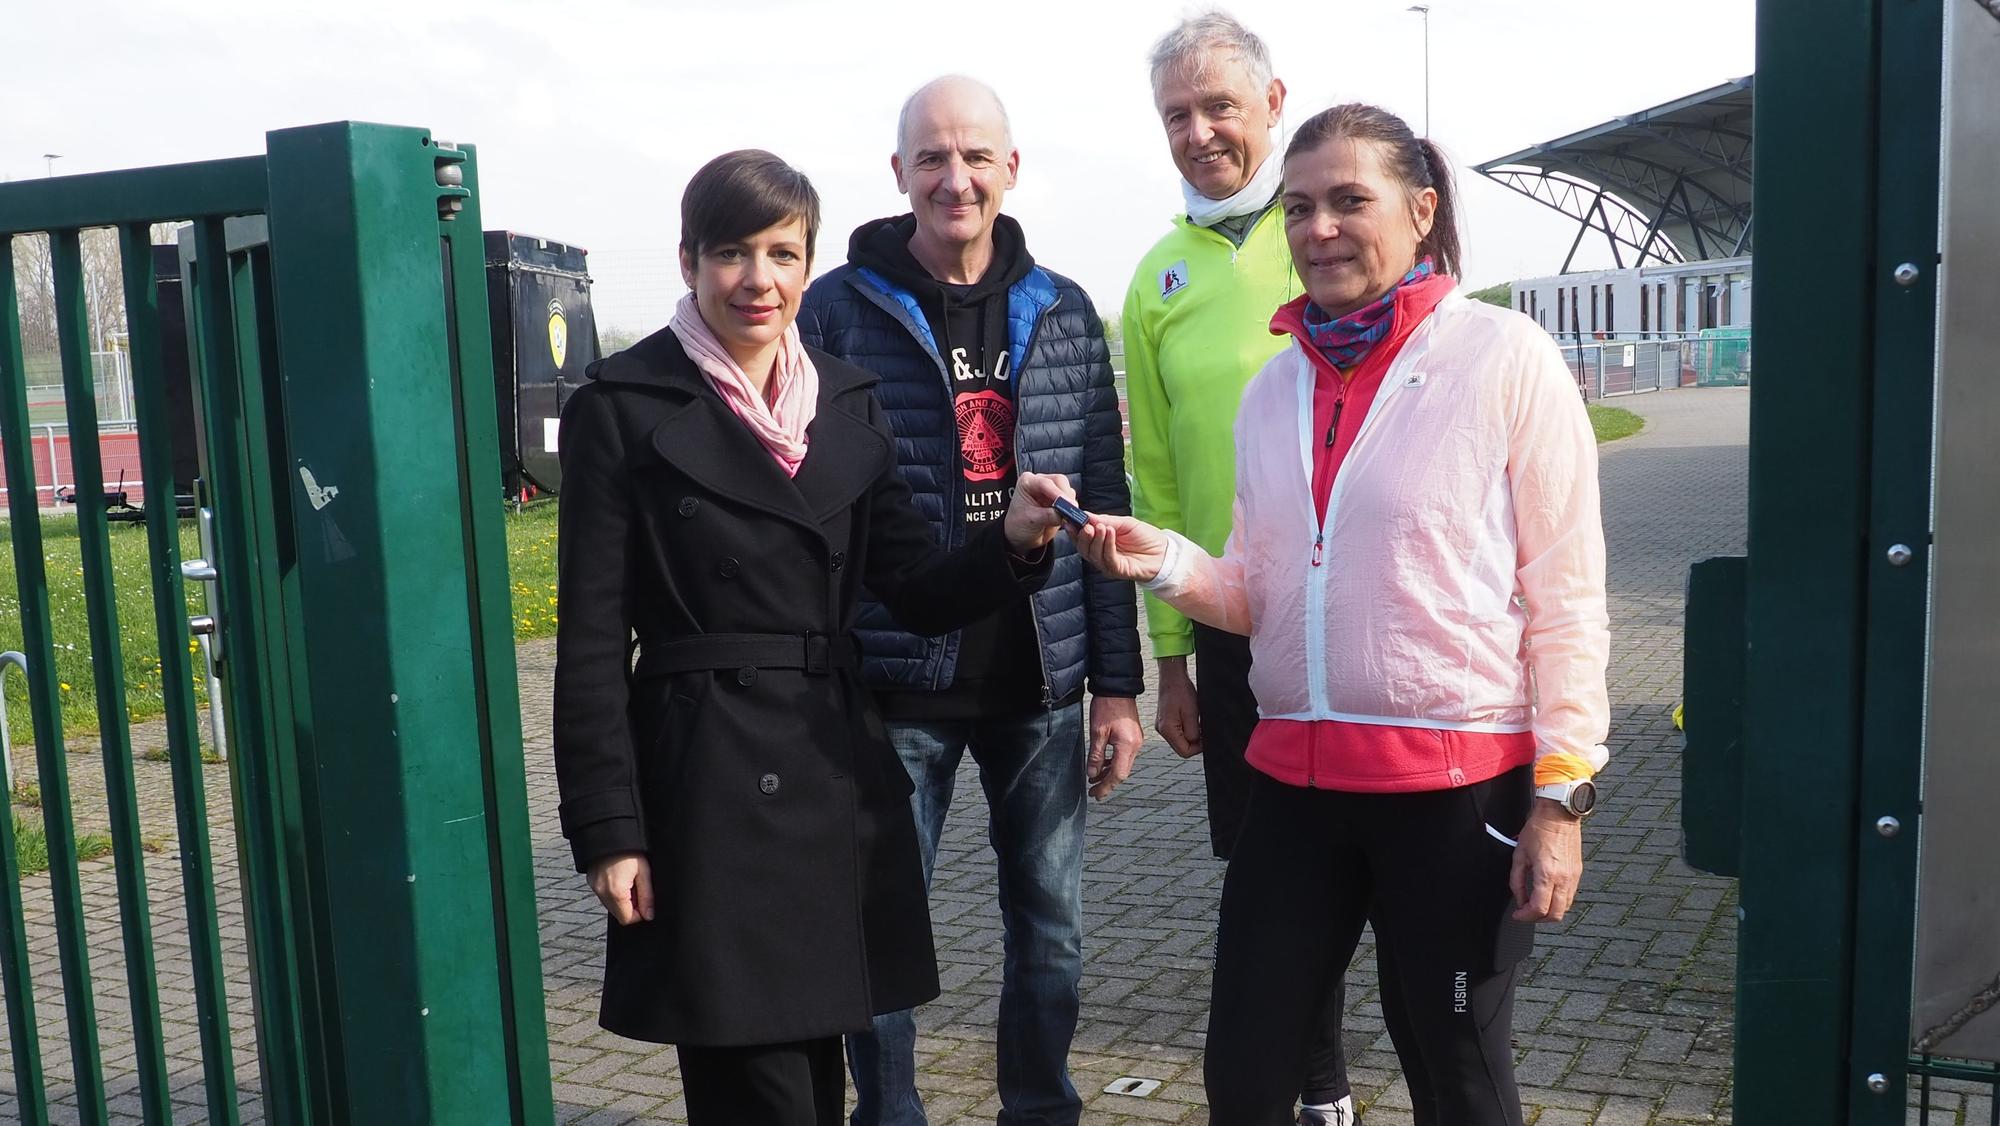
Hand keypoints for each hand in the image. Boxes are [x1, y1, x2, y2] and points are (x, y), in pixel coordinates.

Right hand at [587, 852, 654, 924]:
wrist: (610, 833)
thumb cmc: (629, 850)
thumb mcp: (643, 872)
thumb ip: (646, 896)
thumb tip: (648, 915)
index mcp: (616, 893)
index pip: (627, 919)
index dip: (638, 914)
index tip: (644, 902)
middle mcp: (602, 893)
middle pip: (618, 913)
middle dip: (630, 906)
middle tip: (637, 887)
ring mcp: (594, 887)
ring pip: (610, 905)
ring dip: (621, 899)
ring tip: (628, 880)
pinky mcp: (591, 881)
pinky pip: (603, 895)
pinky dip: (612, 892)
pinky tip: (619, 876)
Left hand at [1004, 472, 1073, 554]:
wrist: (1021, 538)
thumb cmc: (1018, 526)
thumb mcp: (1031, 521)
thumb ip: (1049, 515)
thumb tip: (1065, 513)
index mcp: (1028, 482)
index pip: (1046, 483)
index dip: (1058, 493)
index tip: (1067, 505)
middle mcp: (1041, 482)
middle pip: (1061, 482)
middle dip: (1066, 497)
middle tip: (1070, 511)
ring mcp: (1051, 490)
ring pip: (1068, 491)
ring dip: (1070, 504)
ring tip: (1066, 517)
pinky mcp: (1060, 500)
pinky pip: (1071, 501)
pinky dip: (1072, 509)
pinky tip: (1067, 518)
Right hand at [1073, 514, 1168, 582]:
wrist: (1164, 552)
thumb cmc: (1146, 537)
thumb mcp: (1125, 523)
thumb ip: (1106, 520)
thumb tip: (1086, 515)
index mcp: (1101, 542)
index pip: (1082, 538)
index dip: (1075, 530)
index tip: (1070, 520)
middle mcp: (1101, 555)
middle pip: (1084, 548)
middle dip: (1083, 536)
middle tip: (1086, 525)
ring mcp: (1108, 564)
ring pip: (1093, 554)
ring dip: (1096, 539)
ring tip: (1101, 527)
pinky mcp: (1117, 571)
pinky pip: (1108, 558)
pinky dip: (1107, 545)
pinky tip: (1110, 533)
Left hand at [1086, 695, 1144, 799]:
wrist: (1118, 688)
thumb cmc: (1107, 706)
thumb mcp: (1097, 732)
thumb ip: (1096, 755)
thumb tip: (1093, 774)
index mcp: (1127, 745)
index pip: (1118, 775)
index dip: (1106, 787)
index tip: (1095, 794)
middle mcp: (1135, 746)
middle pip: (1123, 773)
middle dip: (1108, 784)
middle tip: (1094, 792)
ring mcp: (1136, 741)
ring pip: (1124, 765)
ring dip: (1110, 774)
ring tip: (1095, 779)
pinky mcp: (1134, 737)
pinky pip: (1125, 756)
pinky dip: (1114, 763)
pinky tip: (1104, 765)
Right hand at [1154, 656, 1202, 757]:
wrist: (1172, 677)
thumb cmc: (1181, 691)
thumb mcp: (1192, 713)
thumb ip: (1194, 732)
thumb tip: (1199, 743)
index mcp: (1167, 730)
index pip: (1185, 752)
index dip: (1198, 748)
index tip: (1206, 739)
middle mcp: (1162, 730)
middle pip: (1181, 747)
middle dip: (1195, 742)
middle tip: (1203, 730)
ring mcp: (1162, 726)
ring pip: (1180, 740)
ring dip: (1191, 735)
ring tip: (1197, 722)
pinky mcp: (1165, 721)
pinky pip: (1177, 732)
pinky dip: (1186, 729)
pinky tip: (1191, 719)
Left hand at [1510, 802, 1583, 921]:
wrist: (1558, 815)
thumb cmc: (1538, 830)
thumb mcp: (1519, 855)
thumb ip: (1517, 881)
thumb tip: (1519, 899)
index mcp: (1547, 874)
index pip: (1540, 909)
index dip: (1526, 916)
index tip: (1518, 914)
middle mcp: (1564, 879)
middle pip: (1555, 915)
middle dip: (1539, 919)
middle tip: (1526, 913)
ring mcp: (1574, 877)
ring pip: (1565, 908)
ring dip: (1550, 911)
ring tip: (1535, 904)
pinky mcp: (1578, 873)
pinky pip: (1571, 896)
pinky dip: (1559, 901)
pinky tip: (1547, 894)